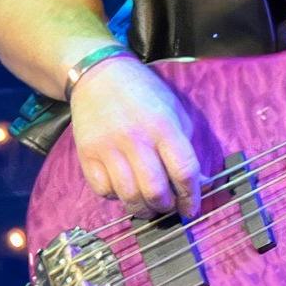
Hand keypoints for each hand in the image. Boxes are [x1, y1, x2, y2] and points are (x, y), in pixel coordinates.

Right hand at [70, 54, 205, 215]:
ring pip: (128, 195)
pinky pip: (103, 190)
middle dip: (166, 207)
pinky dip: (116, 197)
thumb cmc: (143, 94)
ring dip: (142, 209)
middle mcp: (135, 138)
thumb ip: (187, 148)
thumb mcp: (175, 112)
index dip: (191, 197)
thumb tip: (199, 183)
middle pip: (154, 190)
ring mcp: (108, 148)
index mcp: (163, 127)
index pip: (183, 171)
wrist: (99, 76)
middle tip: (168, 206)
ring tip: (147, 206)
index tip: (192, 209)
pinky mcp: (86, 154)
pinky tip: (122, 188)